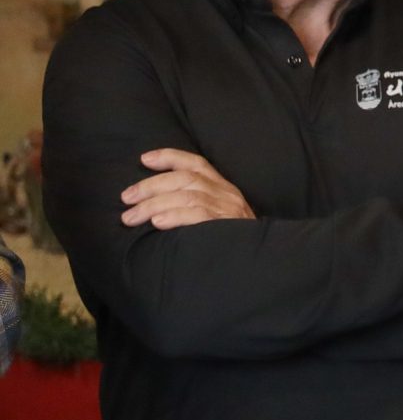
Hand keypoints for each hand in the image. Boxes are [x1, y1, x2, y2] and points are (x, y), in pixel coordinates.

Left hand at [121, 150, 251, 229]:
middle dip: (150, 186)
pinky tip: (157, 222)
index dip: (170, 157)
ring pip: (187, 196)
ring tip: (131, 217)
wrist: (259, 262)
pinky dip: (175, 216)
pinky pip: (199, 215)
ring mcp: (229, 209)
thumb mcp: (218, 215)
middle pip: (185, 179)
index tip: (144, 159)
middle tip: (126, 199)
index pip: (197, 164)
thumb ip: (195, 204)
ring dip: (154, 204)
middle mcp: (227, 194)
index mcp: (223, 188)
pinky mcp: (228, 226)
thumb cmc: (230, 240)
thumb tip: (154, 201)